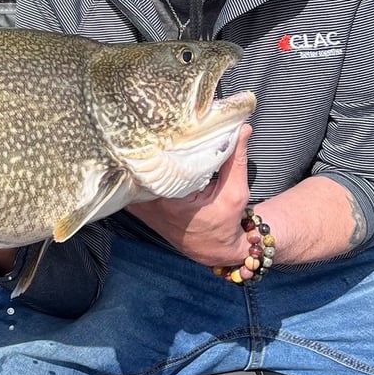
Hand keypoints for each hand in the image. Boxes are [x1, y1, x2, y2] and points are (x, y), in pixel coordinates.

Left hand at [125, 123, 253, 267]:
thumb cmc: (225, 222)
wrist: (213, 249)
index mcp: (172, 202)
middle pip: (141, 168)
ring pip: (133, 175)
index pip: (157, 165)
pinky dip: (135, 172)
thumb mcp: (236, 192)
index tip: (161, 125)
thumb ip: (236, 159)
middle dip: (145, 147)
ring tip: (142, 136)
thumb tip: (242, 127)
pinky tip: (140, 156)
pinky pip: (131, 185)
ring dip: (138, 158)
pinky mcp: (139, 208)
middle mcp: (151, 205)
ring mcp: (141, 208)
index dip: (157, 143)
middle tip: (148, 125)